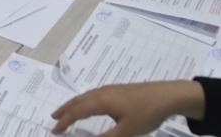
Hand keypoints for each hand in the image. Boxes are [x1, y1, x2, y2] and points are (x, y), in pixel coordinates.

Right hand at [51, 81, 205, 136]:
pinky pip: (93, 95)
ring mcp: (110, 90)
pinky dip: (84, 101)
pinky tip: (89, 105)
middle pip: (78, 100)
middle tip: (53, 118)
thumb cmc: (146, 113)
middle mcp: (102, 92)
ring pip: (85, 96)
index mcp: (101, 101)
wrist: (167, 95)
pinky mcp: (118, 90)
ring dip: (74, 104)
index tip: (54, 131)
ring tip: (66, 111)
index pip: (77, 112)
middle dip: (65, 110)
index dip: (64, 121)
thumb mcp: (127, 131)